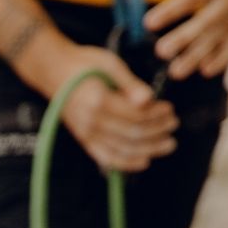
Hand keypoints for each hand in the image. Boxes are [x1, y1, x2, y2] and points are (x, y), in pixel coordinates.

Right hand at [23, 40, 178, 173]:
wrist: (54, 72)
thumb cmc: (84, 64)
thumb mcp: (110, 64)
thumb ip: (130, 84)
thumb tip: (149, 100)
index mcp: (98, 101)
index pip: (136, 115)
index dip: (157, 115)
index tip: (170, 108)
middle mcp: (91, 122)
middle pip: (132, 134)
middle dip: (157, 132)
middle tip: (173, 124)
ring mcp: (86, 134)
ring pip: (124, 150)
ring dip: (149, 149)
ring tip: (168, 144)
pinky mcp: (84, 141)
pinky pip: (107, 158)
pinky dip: (127, 163)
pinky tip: (144, 161)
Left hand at [143, 0, 227, 79]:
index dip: (170, 11)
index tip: (148, 22)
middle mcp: (227, 0)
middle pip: (205, 23)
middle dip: (184, 39)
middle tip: (161, 52)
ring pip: (215, 40)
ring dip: (196, 57)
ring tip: (176, 72)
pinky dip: (222, 59)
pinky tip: (205, 71)